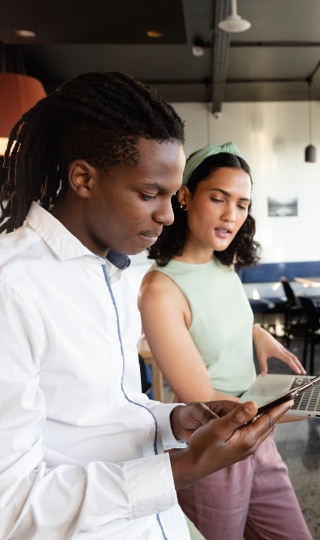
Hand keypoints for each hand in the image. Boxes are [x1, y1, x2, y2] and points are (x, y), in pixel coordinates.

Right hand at [170, 398, 292, 489]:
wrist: (194, 465)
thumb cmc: (203, 445)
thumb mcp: (218, 427)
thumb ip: (237, 416)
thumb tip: (254, 404)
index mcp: (248, 439)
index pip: (268, 420)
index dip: (279, 408)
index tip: (290, 399)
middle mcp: (250, 446)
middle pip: (268, 426)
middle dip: (276, 413)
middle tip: (284, 401)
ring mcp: (245, 450)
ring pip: (262, 431)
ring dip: (267, 419)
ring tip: (272, 408)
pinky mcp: (239, 450)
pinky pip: (254, 435)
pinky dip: (258, 425)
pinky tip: (252, 420)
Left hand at [253, 324, 305, 374]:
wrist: (259, 333)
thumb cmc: (260, 342)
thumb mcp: (260, 355)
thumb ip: (263, 365)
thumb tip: (263, 374)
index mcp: (278, 351)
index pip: (288, 360)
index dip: (294, 366)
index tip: (299, 372)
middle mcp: (282, 349)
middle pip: (293, 358)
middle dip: (299, 365)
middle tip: (303, 372)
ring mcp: (282, 348)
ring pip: (292, 356)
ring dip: (297, 362)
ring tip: (300, 369)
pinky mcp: (280, 347)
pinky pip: (289, 354)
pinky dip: (293, 359)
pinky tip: (293, 362)